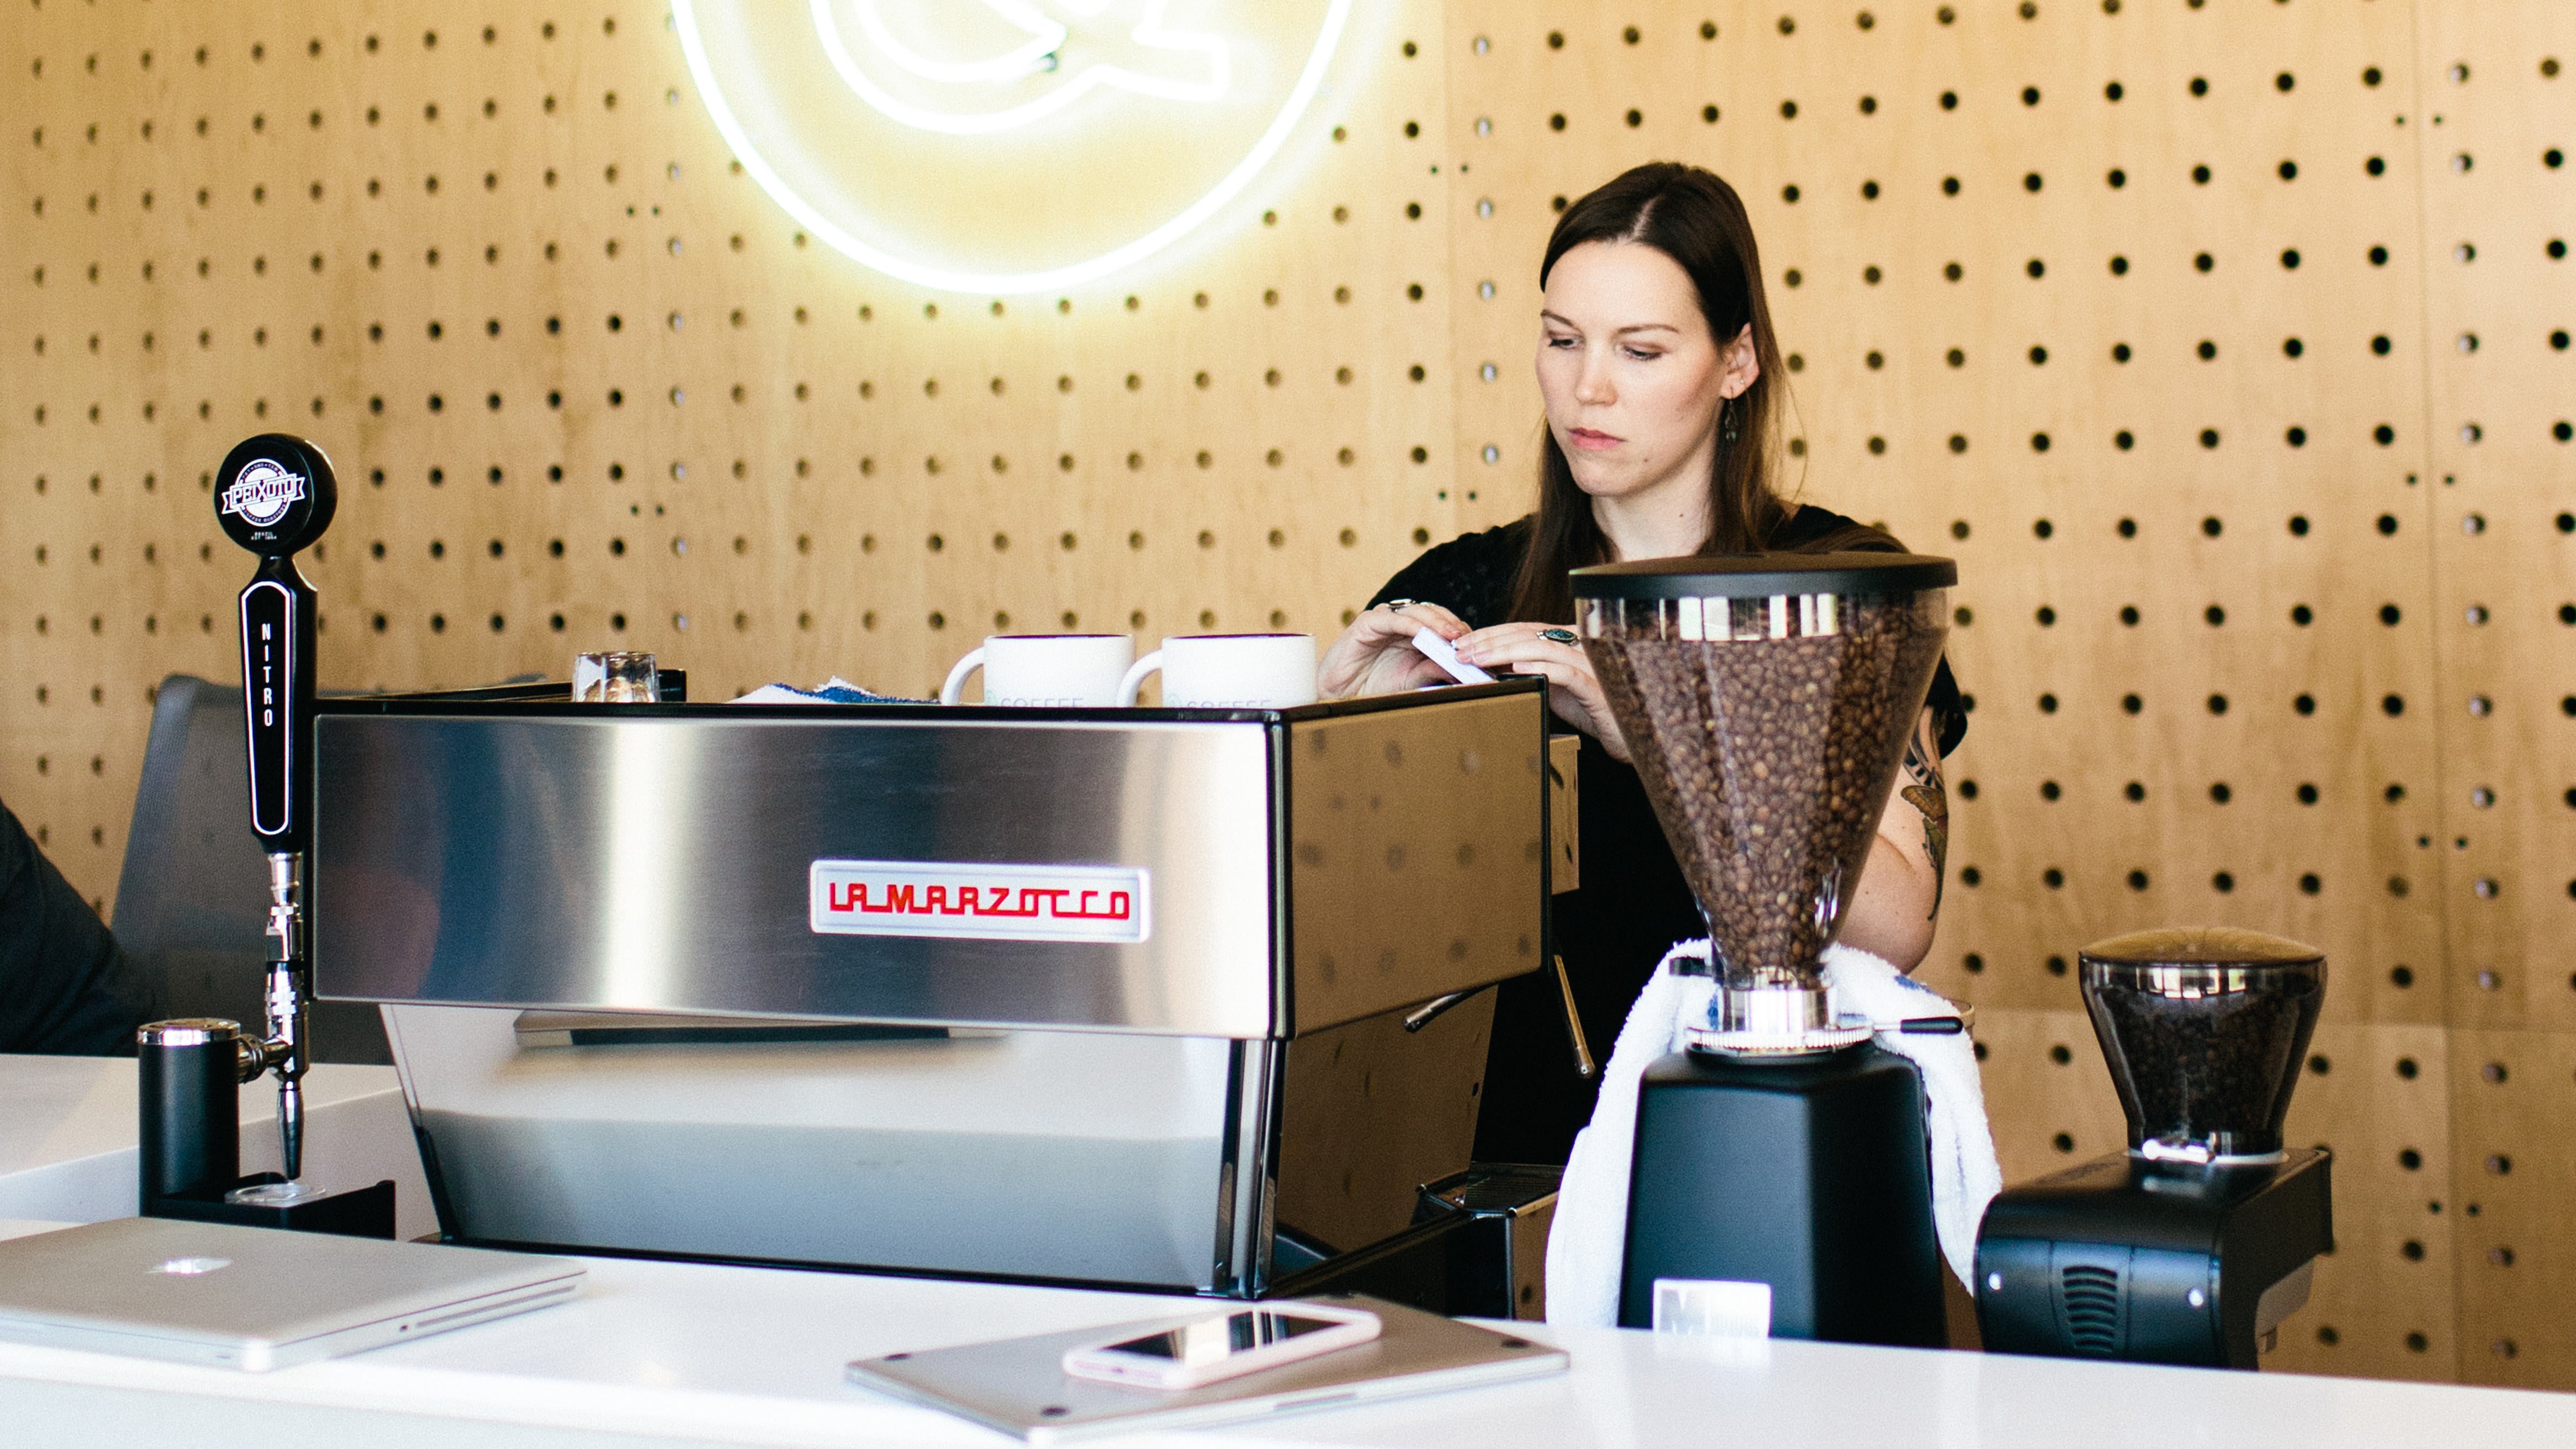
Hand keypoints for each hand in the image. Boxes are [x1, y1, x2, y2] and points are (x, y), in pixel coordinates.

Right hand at [1318, 600, 1473, 698]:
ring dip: (1437, 622)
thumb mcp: (1412, 679)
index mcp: (1415, 635)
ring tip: (1452, 635)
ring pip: (1418, 612)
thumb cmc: (1374, 685)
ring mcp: (1386, 620)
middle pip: (1434, 614)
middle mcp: (1402, 623)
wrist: (1342, 693)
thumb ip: (1435, 670)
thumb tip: (1464, 667)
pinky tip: (1424, 634)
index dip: (1460, 632)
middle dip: (1453, 625)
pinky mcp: (1369, 622)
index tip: (1477, 646)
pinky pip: (1394, 620)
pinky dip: (1412, 625)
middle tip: (1468, 638)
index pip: (1443, 625)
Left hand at [1454, 623, 1631, 761]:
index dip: (1492, 633)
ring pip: (1542, 648)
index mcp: (1569, 643)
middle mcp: (1579, 647)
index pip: (1525, 630)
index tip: (1463, 641)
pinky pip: (1565, 672)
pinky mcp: (1596, 686)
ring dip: (1505, 652)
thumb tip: (1494, 670)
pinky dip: (1540, 668)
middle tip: (1460, 649)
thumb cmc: (1593, 711)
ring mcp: (1589, 664)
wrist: (1631, 734)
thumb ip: (1533, 674)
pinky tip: (1517, 670)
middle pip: (1529, 635)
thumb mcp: (1556, 689)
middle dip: (1490, 640)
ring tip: (1478, 658)